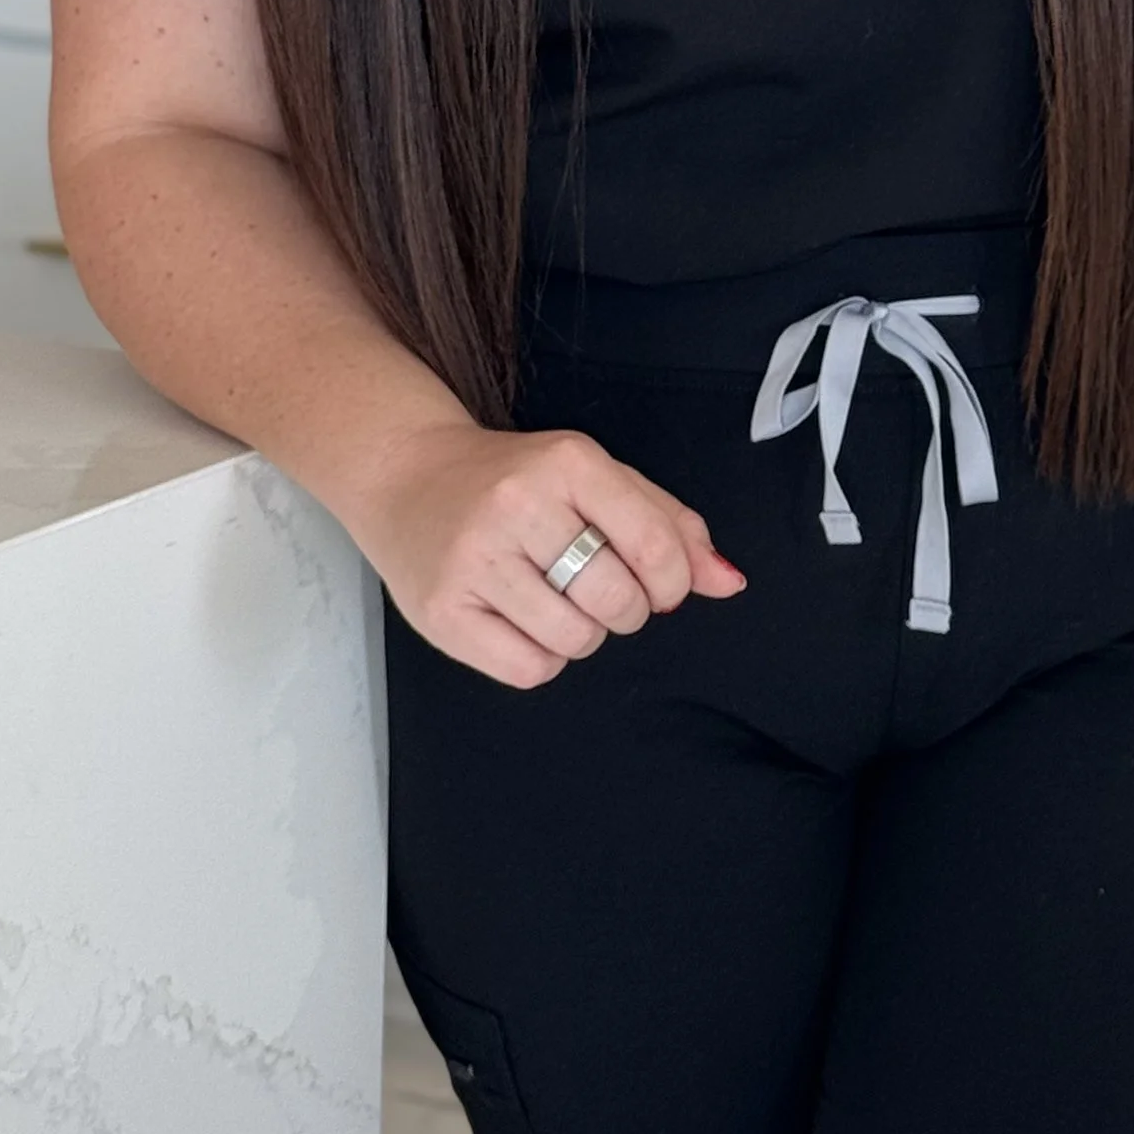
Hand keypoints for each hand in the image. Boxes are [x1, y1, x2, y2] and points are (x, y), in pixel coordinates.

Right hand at [350, 416, 745, 688]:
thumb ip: (667, 524)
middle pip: (617, 601)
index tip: (663, 584)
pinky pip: (528, 671)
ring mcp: (474, 559)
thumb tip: (728, 581)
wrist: (405, 474)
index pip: (654, 546)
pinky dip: (541, 657)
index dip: (674, 582)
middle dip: (626, 610)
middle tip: (599, 588)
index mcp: (566, 462)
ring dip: (581, 634)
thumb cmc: (513, 479)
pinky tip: (522, 619)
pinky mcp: (442, 610)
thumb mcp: (594, 478)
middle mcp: (517, 504)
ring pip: (574, 641)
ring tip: (555, 599)